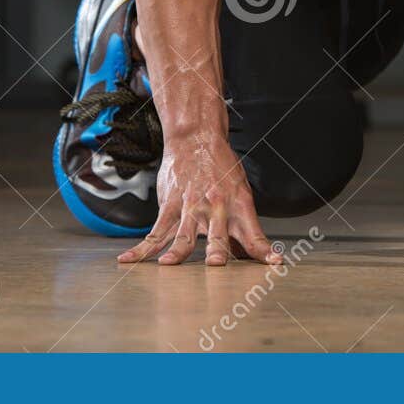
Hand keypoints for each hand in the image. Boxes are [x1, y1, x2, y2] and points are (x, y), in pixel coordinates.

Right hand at [117, 132, 283, 266]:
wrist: (196, 138)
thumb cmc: (221, 167)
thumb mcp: (240, 191)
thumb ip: (241, 226)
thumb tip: (248, 254)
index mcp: (239, 204)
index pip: (254, 233)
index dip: (264, 251)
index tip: (274, 264)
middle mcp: (216, 207)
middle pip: (218, 234)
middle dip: (216, 250)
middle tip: (215, 264)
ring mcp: (191, 207)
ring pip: (183, 234)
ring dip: (177, 251)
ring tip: (168, 265)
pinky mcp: (170, 205)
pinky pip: (155, 231)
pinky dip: (141, 248)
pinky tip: (128, 260)